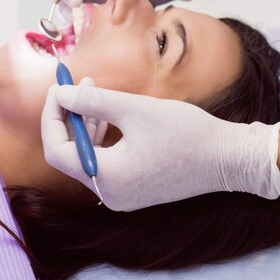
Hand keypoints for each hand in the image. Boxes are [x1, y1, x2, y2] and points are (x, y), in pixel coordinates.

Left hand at [41, 80, 279, 210]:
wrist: (226, 158)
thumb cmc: (185, 132)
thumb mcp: (135, 109)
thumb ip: (93, 101)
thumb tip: (61, 93)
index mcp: (106, 178)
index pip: (58, 149)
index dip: (53, 116)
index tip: (59, 87)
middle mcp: (109, 194)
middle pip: (70, 154)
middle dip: (70, 116)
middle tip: (76, 84)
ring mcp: (121, 195)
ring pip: (87, 156)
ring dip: (85, 123)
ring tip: (94, 91)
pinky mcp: (133, 190)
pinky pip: (105, 162)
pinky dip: (102, 137)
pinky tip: (110, 113)